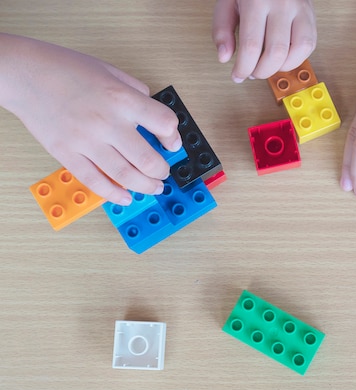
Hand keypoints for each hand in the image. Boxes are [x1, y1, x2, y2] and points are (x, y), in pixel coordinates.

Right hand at [0, 34, 181, 205]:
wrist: (24, 73)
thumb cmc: (65, 69)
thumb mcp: (111, 71)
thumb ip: (136, 92)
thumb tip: (152, 116)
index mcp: (122, 98)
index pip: (164, 124)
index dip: (173, 137)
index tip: (172, 144)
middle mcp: (107, 122)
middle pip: (148, 159)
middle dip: (162, 172)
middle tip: (164, 173)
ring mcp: (86, 141)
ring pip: (125, 176)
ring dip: (145, 187)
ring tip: (153, 188)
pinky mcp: (66, 153)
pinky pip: (94, 181)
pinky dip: (114, 194)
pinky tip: (125, 197)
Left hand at [212, 0, 316, 81]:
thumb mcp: (227, 2)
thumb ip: (222, 29)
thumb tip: (225, 58)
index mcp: (256, 0)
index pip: (251, 45)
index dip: (244, 68)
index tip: (238, 76)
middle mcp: (281, 4)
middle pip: (275, 53)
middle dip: (262, 72)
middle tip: (252, 73)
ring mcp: (299, 9)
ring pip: (297, 51)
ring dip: (280, 68)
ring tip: (267, 66)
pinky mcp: (310, 15)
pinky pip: (309, 45)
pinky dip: (295, 59)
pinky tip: (282, 58)